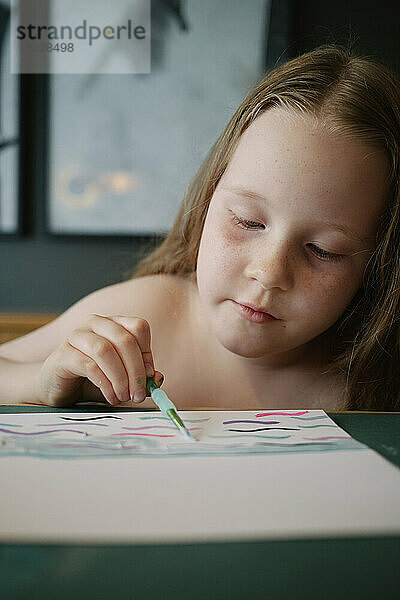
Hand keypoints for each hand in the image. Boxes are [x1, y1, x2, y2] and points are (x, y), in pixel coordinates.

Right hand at [35, 314, 163, 406]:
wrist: (56, 388)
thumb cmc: (91, 380)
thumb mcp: (121, 379)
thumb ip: (140, 379)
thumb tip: (158, 380)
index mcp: (113, 324)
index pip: (139, 327)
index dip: (147, 353)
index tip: (150, 377)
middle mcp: (96, 323)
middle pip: (125, 339)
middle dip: (136, 371)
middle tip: (139, 394)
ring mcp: (77, 336)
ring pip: (106, 350)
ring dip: (120, 377)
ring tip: (124, 397)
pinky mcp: (63, 354)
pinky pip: (89, 365)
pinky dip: (105, 384)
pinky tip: (111, 398)